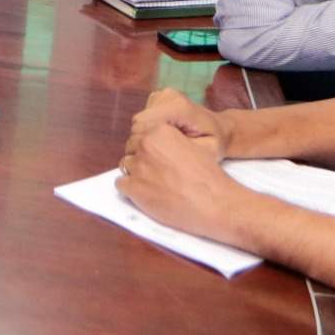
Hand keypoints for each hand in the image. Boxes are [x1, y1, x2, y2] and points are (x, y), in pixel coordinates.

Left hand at [117, 122, 252, 245]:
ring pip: (126, 165)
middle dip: (141, 158)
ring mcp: (138, 167)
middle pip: (131, 148)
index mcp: (160, 131)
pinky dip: (130, 189)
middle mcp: (146, 145)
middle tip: (155, 171)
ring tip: (153, 183)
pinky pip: (120, 184)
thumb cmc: (208, 177)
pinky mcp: (134, 188)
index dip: (149, 145)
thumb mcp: (194, 146)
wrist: (214, 203)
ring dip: (136, 173)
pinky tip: (145, 192)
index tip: (156, 156)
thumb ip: (172, 141)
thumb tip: (160, 144)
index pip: (141, 133)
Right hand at [128, 86, 227, 149]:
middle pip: (139, 122)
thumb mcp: (204, 152)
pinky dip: (150, 127)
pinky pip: (144, 116)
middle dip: (146, 140)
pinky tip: (165, 133)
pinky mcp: (159, 97)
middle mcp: (169, 96)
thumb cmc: (213, 143)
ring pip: (140, 120)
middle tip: (162, 151)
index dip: (144, 142)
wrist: (220, 128)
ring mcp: (163, 94)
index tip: (156, 155)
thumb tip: (155, 151)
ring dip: (148, 134)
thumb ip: (181, 151)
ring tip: (167, 141)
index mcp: (180, 108)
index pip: (143, 124)